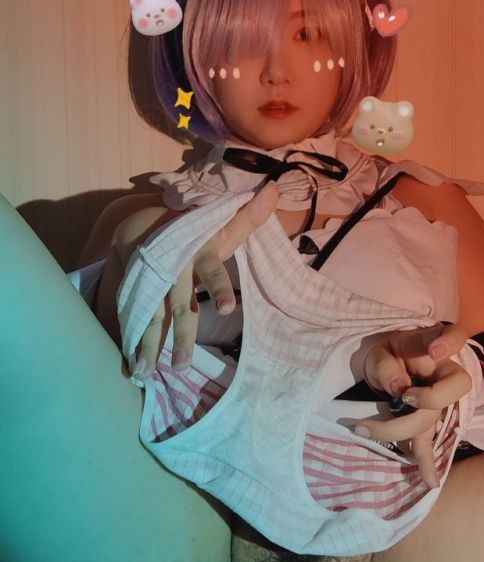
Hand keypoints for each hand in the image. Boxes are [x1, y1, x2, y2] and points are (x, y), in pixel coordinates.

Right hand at [132, 182, 278, 378]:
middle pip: (177, 305)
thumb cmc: (196, 230)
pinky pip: (133, 319)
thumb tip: (275, 189)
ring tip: (145, 373)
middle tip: (182, 366)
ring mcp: (151, 284)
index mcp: (199, 254)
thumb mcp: (222, 222)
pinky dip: (131, 342)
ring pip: (150, 316)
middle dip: (179, 336)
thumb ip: (249, 215)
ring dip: (148, 345)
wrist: (142, 223)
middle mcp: (174, 270)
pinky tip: (131, 368)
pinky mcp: (134, 293)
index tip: (229, 308)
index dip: (219, 288)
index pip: (212, 271)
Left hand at [354, 323, 470, 488]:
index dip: (449, 343)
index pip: (455, 336)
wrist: (388, 365)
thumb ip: (388, 367)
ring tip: (367, 429)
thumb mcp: (378, 353)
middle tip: (403, 398)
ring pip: (433, 418)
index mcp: (431, 346)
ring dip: (403, 429)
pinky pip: (428, 442)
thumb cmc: (387, 354)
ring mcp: (438, 400)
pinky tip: (430, 482)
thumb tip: (399, 390)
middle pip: (455, 387)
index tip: (436, 352)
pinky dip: (426, 462)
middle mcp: (443, 373)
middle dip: (430, 399)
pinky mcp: (426, 421)